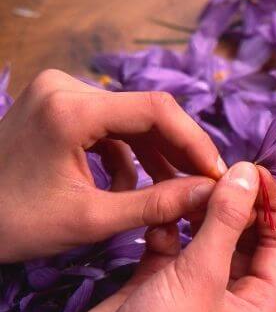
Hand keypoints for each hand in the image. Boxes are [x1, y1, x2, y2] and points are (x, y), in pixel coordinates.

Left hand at [0, 69, 225, 261]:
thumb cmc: (13, 224)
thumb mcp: (90, 220)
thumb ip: (156, 204)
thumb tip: (210, 195)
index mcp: (70, 109)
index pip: (156, 110)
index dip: (195, 142)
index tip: (218, 175)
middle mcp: (66, 88)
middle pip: (146, 112)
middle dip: (179, 152)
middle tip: (205, 186)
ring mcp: (59, 93)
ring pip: (131, 119)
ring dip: (155, 156)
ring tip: (172, 193)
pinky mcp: (56, 105)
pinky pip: (109, 125)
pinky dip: (127, 154)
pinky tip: (130, 187)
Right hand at [55, 163, 275, 311]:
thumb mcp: (204, 272)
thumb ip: (227, 219)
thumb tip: (249, 173)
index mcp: (259, 304)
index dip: (272, 206)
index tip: (256, 171)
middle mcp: (232, 297)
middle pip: (244, 238)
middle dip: (233, 206)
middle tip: (219, 174)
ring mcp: (195, 289)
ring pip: (207, 239)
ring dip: (199, 213)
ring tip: (190, 187)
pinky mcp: (160, 283)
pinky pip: (173, 247)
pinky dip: (168, 230)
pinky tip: (161, 217)